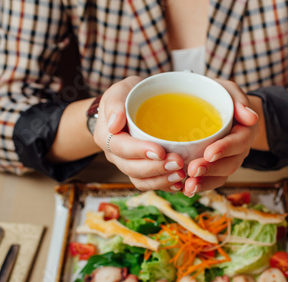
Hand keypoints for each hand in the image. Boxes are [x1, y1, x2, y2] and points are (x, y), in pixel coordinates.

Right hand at [94, 76, 185, 190]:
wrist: (130, 106)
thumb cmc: (127, 96)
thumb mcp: (120, 91)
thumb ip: (115, 103)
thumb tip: (114, 125)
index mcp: (106, 135)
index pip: (120, 147)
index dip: (139, 151)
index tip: (160, 151)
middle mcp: (115, 154)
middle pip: (131, 168)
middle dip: (155, 168)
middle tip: (179, 163)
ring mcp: (127, 164)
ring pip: (140, 181)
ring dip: (161, 181)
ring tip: (181, 175)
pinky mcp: (140, 171)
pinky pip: (149, 184)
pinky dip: (164, 186)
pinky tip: (180, 183)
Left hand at [183, 79, 260, 196]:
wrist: (218, 108)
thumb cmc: (221, 97)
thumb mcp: (229, 90)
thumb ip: (239, 99)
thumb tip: (249, 116)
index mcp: (244, 130)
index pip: (238, 141)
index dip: (225, 148)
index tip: (209, 153)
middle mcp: (238, 150)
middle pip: (230, 164)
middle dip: (212, 169)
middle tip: (193, 170)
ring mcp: (227, 161)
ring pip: (221, 176)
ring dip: (205, 183)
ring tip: (188, 186)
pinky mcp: (215, 168)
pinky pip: (211, 181)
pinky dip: (200, 186)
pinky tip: (184, 190)